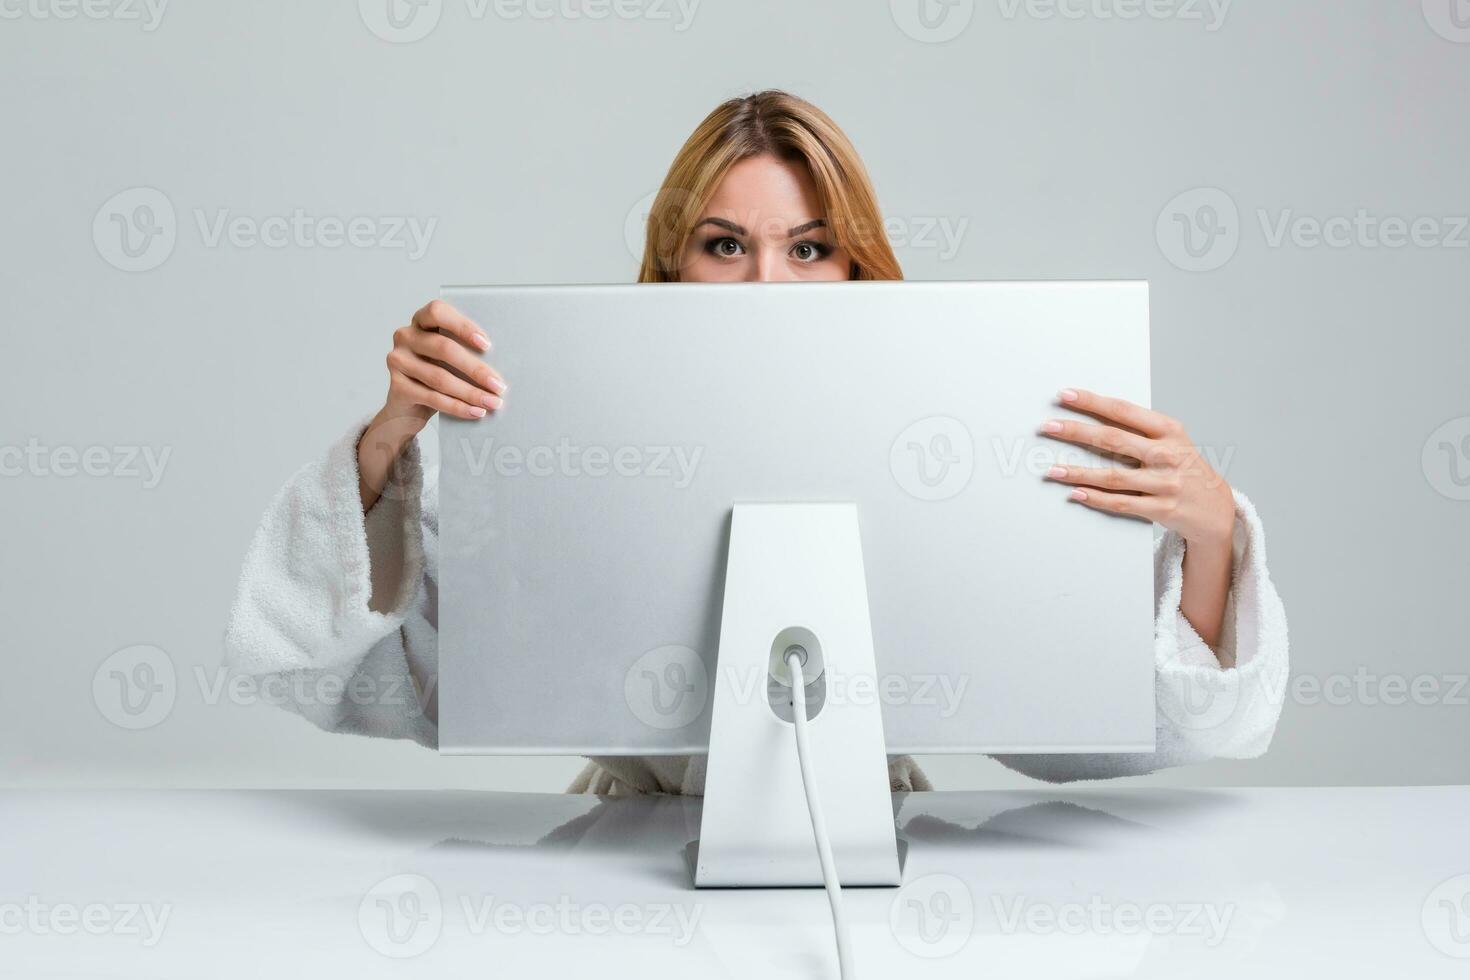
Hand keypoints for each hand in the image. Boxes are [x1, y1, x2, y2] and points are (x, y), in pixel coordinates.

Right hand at [358, 300, 506, 511]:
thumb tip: (510, 368)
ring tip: (496, 403)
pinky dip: (459, 408)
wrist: (406, 415)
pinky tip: (478, 414)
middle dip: (476, 369)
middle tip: (502, 385)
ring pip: (439, 378)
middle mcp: (404, 338)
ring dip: (472, 393)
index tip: (488, 343)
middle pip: (442, 349)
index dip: (462, 324)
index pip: (437, 311)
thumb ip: (471, 358)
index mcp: (422, 323)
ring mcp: (395, 363)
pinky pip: (431, 399)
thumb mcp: (455, 367)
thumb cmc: (442, 384)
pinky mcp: (396, 390)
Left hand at [1040, 388, 1233, 546]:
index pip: (1123, 411)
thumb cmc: (1184, 467)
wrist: (1216, 507)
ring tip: (1051, 469)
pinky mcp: (1162, 508)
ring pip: (1112, 476)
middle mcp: (1168, 454)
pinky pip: (1121, 503)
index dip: (1092, 401)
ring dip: (1077, 472)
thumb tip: (1092, 415)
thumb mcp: (1172, 440)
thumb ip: (1139, 429)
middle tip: (1047, 426)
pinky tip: (1075, 493)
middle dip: (1076, 431)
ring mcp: (1165, 483)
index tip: (1065, 394)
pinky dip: (1095, 498)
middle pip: (1113, 439)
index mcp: (1169, 430)